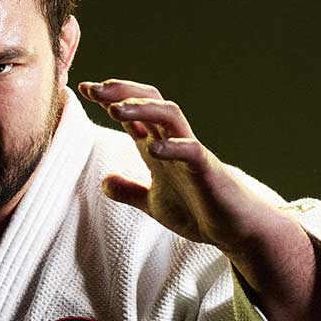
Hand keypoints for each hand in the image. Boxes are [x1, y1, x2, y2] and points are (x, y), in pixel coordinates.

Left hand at [77, 79, 287, 255]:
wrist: (236, 232)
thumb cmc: (200, 213)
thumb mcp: (154, 204)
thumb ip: (130, 191)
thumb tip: (104, 182)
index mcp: (159, 148)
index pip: (132, 114)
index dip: (109, 99)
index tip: (84, 88)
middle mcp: (174, 143)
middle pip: (150, 102)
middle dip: (122, 92)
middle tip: (95, 88)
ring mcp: (192, 153)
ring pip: (170, 115)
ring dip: (142, 109)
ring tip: (114, 109)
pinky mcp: (208, 170)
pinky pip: (192, 151)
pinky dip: (173, 147)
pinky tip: (153, 149)